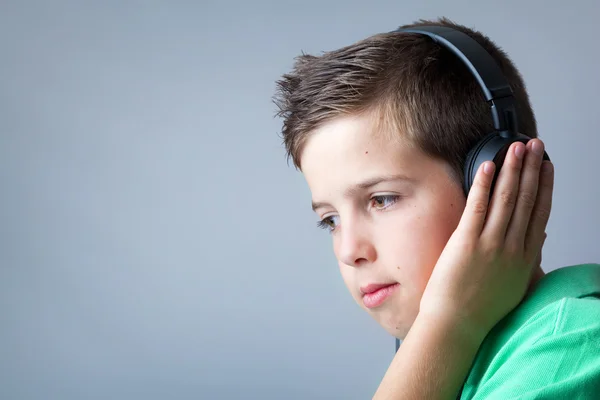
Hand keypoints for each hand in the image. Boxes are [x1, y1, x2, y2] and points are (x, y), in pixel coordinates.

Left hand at [420, 139, 553, 339]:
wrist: (457, 325)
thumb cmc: (482, 308)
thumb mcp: (517, 284)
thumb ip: (529, 257)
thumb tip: (539, 234)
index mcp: (525, 257)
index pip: (540, 213)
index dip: (545, 186)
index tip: (548, 167)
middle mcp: (512, 247)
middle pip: (527, 200)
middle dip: (532, 168)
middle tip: (536, 145)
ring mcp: (490, 243)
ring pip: (506, 198)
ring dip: (512, 169)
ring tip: (516, 147)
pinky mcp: (467, 242)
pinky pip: (477, 206)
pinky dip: (484, 184)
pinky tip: (488, 165)